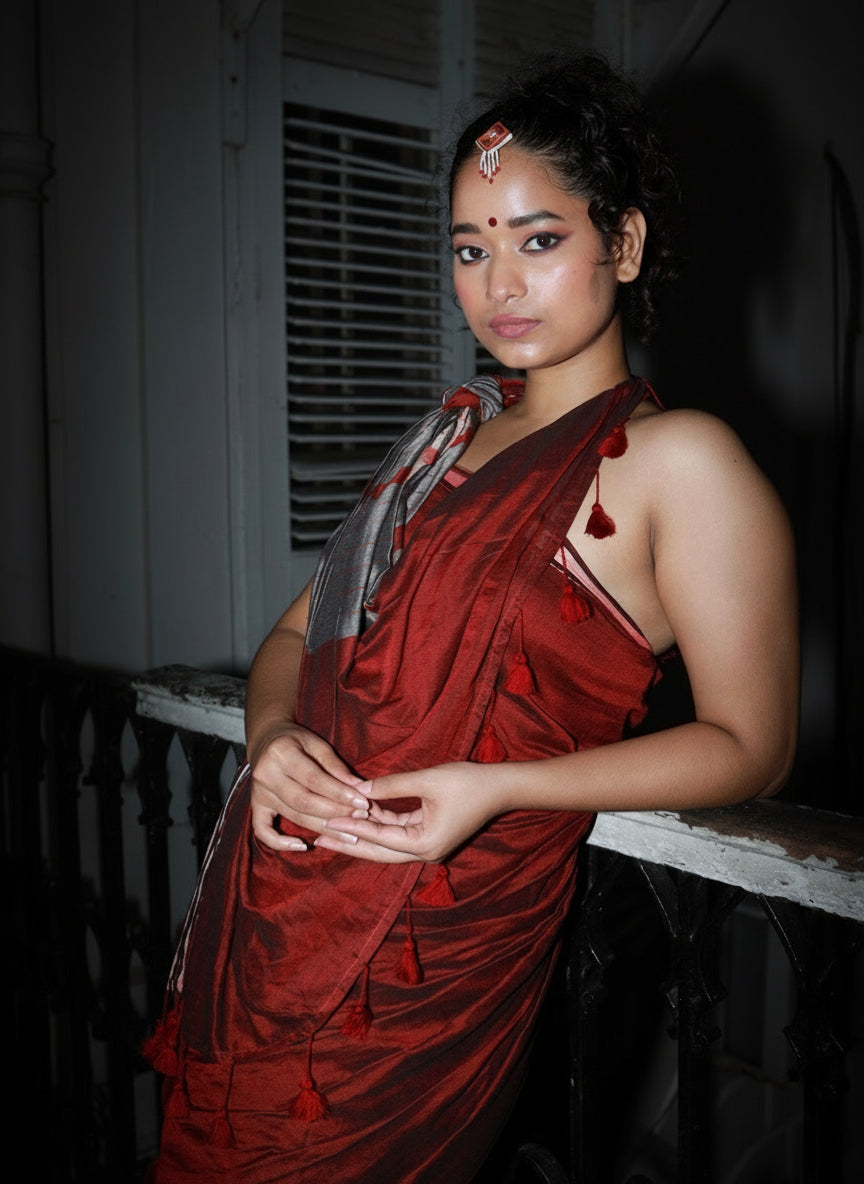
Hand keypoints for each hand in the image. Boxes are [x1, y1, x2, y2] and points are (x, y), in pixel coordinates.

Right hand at [249, 724, 370, 851]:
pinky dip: (280, 843)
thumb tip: (359, 788)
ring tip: (348, 834)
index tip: (362, 803)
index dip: (339, 794)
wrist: (265, 740)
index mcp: (281, 752)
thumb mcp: (317, 744)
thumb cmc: (296, 740)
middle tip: (360, 819)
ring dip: (323, 828)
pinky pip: (262, 831)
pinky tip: (303, 846)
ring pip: (293, 816)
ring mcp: (258, 792)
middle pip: (304, 802)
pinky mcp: (256, 805)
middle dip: (335, 812)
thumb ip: (335, 766)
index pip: (314, 779)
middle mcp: (266, 774)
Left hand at [313, 761, 510, 862]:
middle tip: (318, 838)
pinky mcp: (429, 836)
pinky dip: (379, 824)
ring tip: (332, 828)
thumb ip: (391, 785)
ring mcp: (427, 846)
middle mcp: (424, 852)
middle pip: (378, 851)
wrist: (502, 787)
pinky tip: (359, 815)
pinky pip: (397, 833)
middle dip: (348, 843)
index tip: (326, 823)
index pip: (378, 837)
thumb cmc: (469, 783)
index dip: (351, 828)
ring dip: (361, 834)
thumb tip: (359, 788)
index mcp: (424, 844)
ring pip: (386, 843)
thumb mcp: (427, 780)